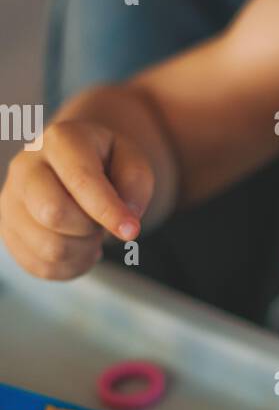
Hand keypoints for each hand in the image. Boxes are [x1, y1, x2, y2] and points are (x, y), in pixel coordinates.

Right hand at [0, 120, 152, 279]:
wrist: (75, 166)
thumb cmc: (107, 164)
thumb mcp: (132, 160)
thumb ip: (135, 184)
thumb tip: (125, 220)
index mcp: (60, 141)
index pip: (80, 180)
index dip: (108, 211)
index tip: (132, 231)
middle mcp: (25, 168)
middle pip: (53, 214)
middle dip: (90, 227)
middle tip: (101, 220)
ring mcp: (10, 201)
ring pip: (49, 248)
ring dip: (83, 250)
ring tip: (90, 231)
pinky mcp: (7, 232)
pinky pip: (42, 267)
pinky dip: (71, 266)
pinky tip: (78, 246)